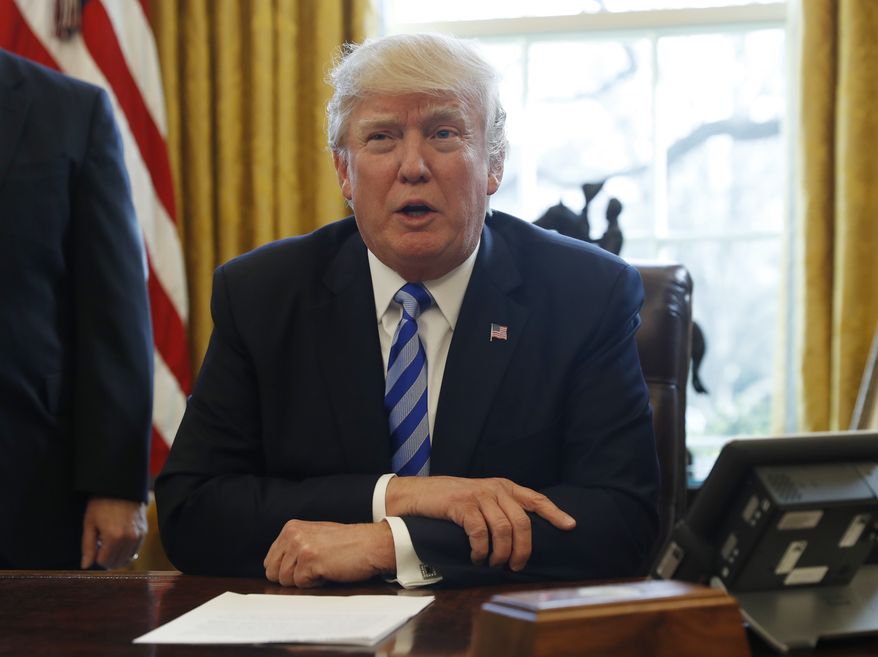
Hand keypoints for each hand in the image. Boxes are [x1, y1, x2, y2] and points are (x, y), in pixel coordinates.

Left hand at [80, 497, 146, 569]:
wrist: (121, 487)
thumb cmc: (101, 503)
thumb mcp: (89, 524)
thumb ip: (88, 547)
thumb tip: (86, 566)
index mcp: (113, 537)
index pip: (104, 561)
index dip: (96, 557)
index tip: (95, 547)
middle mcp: (129, 538)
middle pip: (117, 562)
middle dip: (107, 558)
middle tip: (101, 546)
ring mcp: (138, 535)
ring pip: (127, 558)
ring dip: (118, 555)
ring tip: (111, 542)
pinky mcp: (144, 531)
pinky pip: (135, 550)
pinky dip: (127, 550)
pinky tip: (120, 540)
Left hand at [264, 520, 395, 587]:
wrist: (371, 543)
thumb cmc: (347, 543)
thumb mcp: (314, 536)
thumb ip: (293, 546)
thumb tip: (275, 568)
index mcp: (290, 528)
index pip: (269, 561)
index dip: (286, 571)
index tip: (303, 568)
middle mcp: (292, 535)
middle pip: (273, 573)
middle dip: (292, 577)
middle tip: (314, 568)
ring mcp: (300, 547)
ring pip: (286, 581)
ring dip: (305, 580)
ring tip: (323, 567)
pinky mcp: (310, 560)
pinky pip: (301, 585)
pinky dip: (315, 583)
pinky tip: (328, 570)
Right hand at [385, 476, 574, 570]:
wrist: (420, 494)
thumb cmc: (453, 502)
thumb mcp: (482, 499)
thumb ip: (500, 508)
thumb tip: (521, 536)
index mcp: (504, 487)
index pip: (536, 499)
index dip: (555, 513)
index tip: (571, 526)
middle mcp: (495, 489)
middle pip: (522, 522)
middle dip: (523, 549)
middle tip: (516, 566)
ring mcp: (479, 495)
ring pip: (503, 529)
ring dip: (501, 554)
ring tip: (494, 564)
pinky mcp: (462, 505)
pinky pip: (480, 532)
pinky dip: (481, 550)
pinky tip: (477, 557)